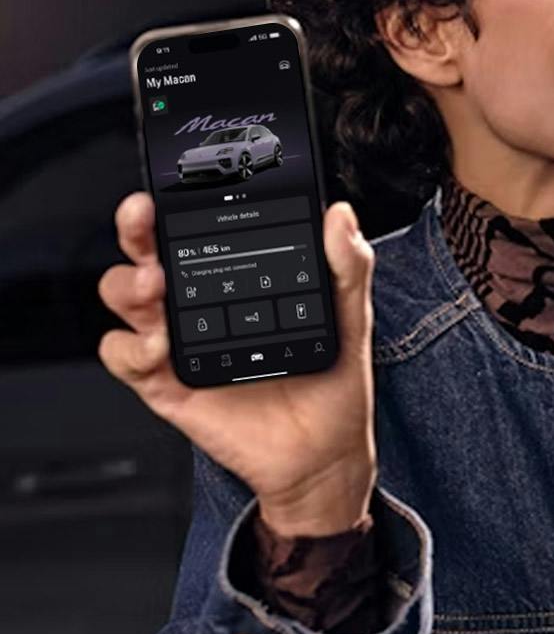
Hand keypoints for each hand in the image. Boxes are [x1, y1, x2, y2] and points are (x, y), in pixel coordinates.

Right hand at [98, 193, 376, 535]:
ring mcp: (178, 341)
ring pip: (124, 295)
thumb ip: (347, 266)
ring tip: (156, 284)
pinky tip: (159, 344)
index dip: (180, 200)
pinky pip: (124, 356)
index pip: (197, 225)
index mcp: (238, 275)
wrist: (325, 451)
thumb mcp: (350, 317)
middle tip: (144, 215)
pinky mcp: (166, 383)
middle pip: (147, 251)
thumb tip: (341, 215)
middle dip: (135, 226)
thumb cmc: (332, 380)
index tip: (180, 182)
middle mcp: (199, 301)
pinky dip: (130, 346)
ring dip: (128, 282)